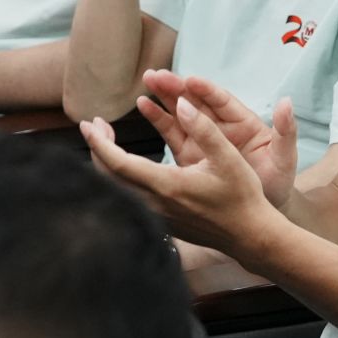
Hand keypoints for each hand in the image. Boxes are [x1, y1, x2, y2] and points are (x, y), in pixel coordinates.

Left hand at [80, 97, 287, 260]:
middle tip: (96, 125)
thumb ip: (203, 128)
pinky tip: (126, 163)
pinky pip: (127, 198)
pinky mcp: (161, 222)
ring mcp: (156, 217)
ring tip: (107, 139)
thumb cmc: (241, 196)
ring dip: (106, 163)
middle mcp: (155, 204)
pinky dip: (117, 177)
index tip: (88, 123)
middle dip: (97, 149)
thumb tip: (182, 102)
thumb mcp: (228, 157)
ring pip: (115, 190)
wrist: (249, 235)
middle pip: (108, 178)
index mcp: (167, 185)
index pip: (119, 163)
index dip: (99, 142)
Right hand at [138, 70, 297, 209]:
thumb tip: (286, 102)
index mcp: (243, 122)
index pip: (222, 102)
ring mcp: (203, 138)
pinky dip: (158, 118)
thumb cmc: (277, 181)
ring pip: (182, 111)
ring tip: (148, 80)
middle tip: (159, 75)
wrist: (261, 211)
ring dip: (165, 96)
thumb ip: (285, 131)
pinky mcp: (189, 153)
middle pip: (197, 101)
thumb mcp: (284, 157)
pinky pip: (172, 132)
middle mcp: (221, 126)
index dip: (207, 90)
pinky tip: (143, 105)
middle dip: (178, 86)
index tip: (191, 80)